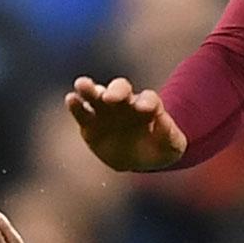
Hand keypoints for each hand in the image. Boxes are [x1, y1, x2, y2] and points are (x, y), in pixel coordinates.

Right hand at [66, 75, 187, 171]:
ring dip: (90, 89)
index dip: (147, 102)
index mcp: (149, 107)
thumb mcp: (172, 146)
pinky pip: (82, 112)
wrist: (139, 157)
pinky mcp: (90, 123)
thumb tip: (163, 121)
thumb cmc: (159, 148)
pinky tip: (71, 99)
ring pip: (97, 94)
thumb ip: (170, 135)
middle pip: (121, 89)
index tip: (145, 110)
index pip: (149, 99)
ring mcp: (106, 111)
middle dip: (116, 91)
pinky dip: (76, 105)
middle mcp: (126, 103)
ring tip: (82, 85)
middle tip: (110, 97)